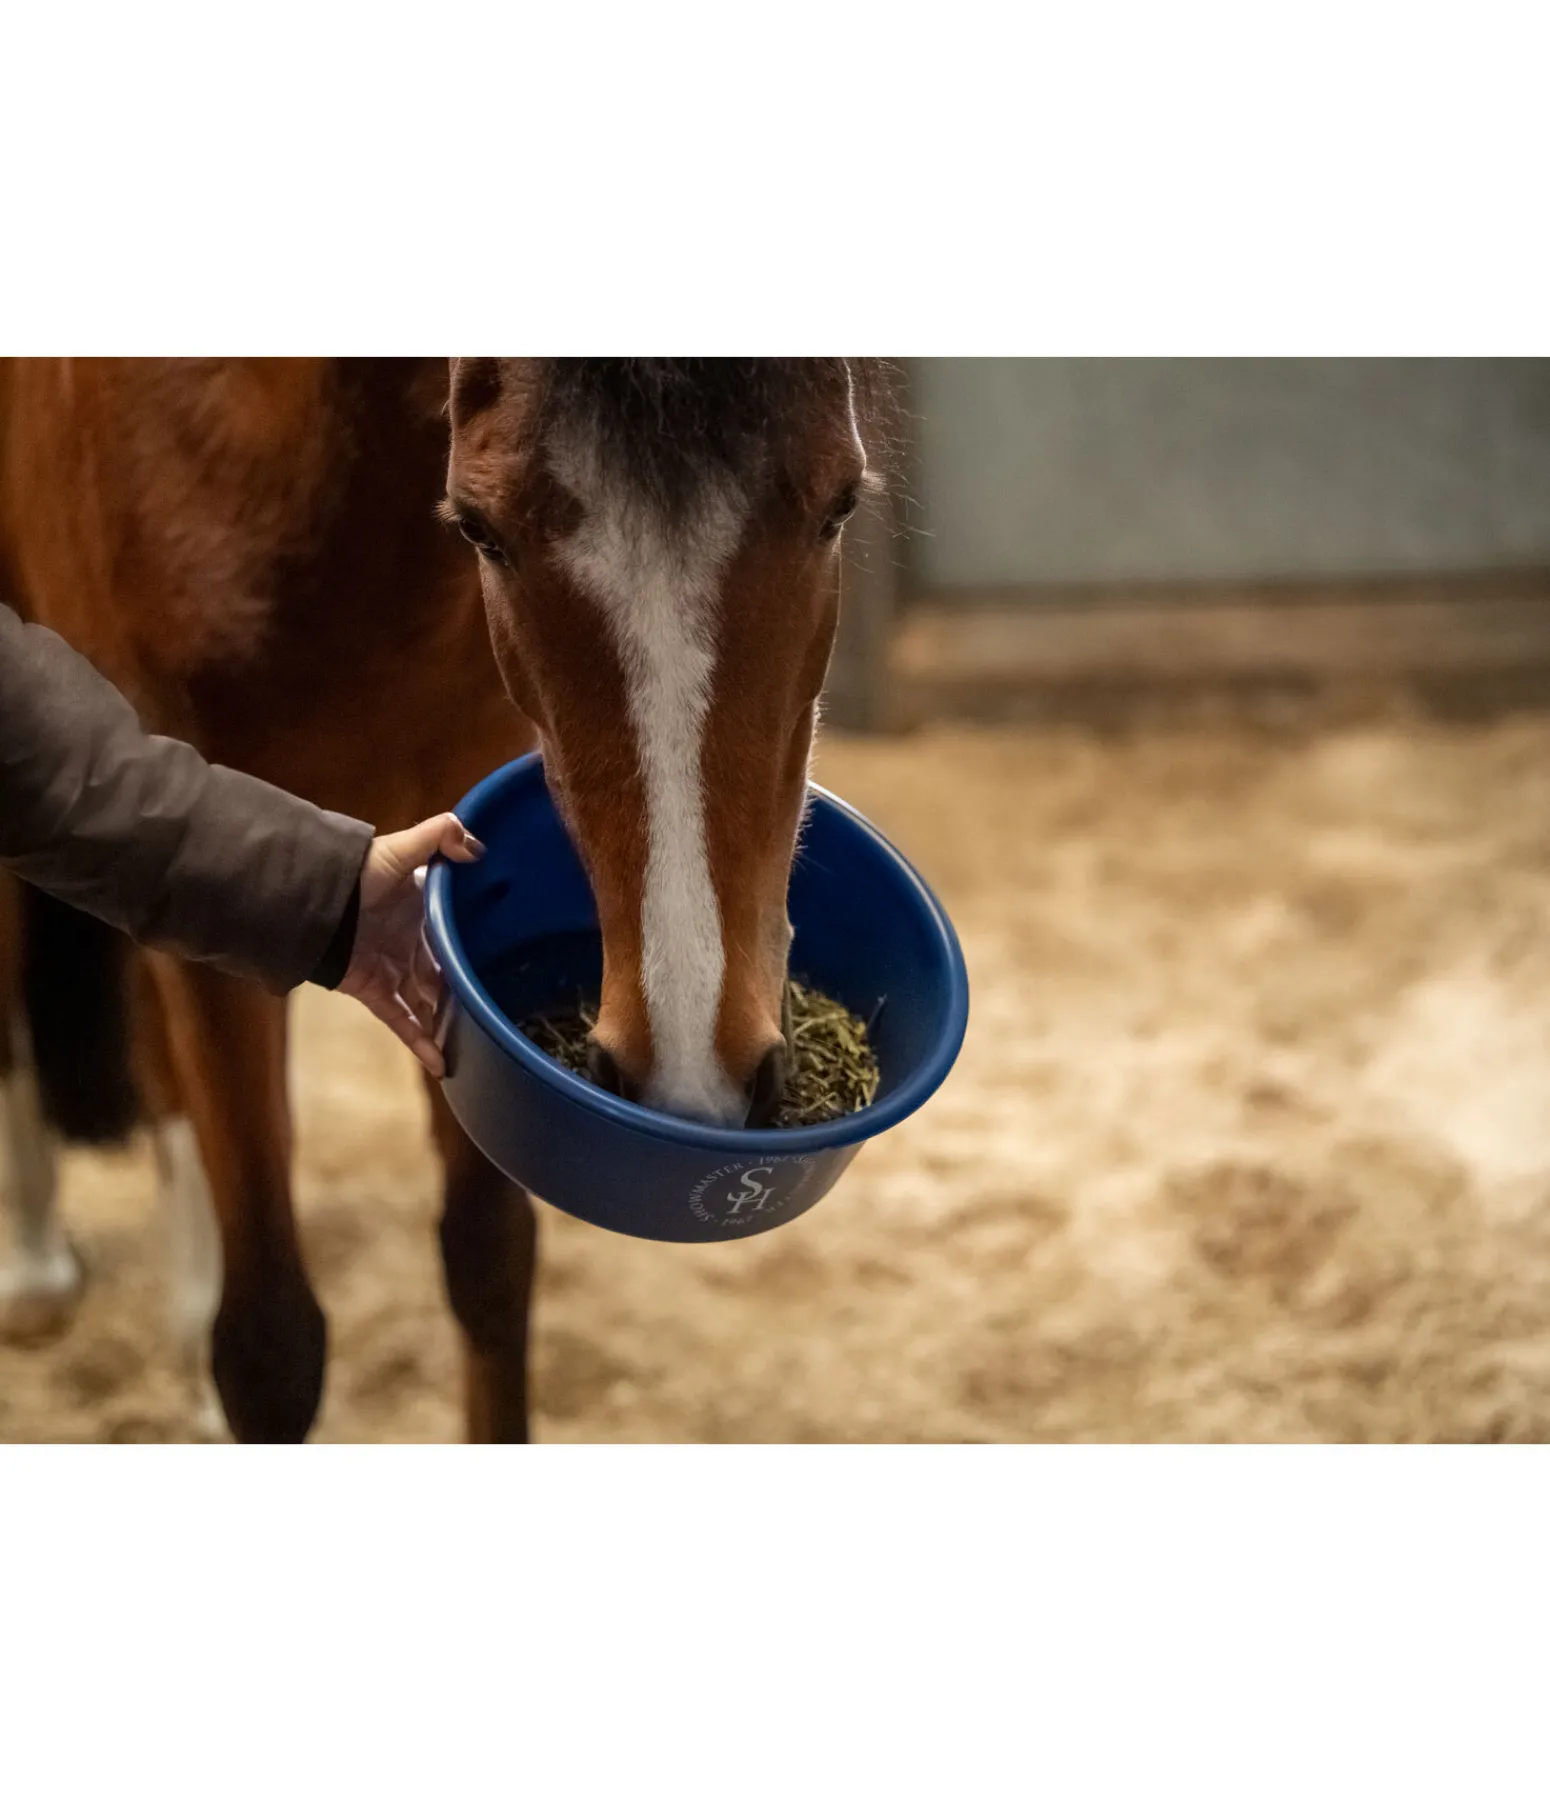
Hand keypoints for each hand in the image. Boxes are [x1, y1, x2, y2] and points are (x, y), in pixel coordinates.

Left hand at [337, 812, 483, 1077]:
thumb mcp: (401, 847)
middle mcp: (411, 939)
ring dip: (449, 1021)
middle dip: (467, 989)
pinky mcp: (374, 992)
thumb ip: (440, 835)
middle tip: (497, 1007)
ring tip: (478, 1042)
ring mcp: (393, 969)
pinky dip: (420, 1043)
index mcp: (422, 907)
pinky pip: (401, 1021)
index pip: (457, 927)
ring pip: (429, 1001)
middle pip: (446, 970)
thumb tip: (478, 848)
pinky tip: (442, 1064)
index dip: (478, 939)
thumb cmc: (356, 873)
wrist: (311, 903)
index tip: (508, 952)